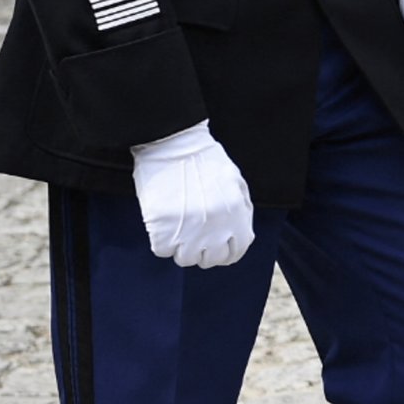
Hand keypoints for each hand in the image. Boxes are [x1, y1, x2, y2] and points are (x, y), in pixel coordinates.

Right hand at [130, 120, 254, 268]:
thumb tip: (242, 234)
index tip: (216, 249)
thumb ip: (241, 209)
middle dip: (203, 251)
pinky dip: (162, 241)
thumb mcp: (235, 181)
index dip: (226, 253)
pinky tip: (163, 224)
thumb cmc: (204, 160)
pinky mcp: (162, 229)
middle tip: (194, 236)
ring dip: (181, 247)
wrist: (173, 143)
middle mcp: (216, 227)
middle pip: (211, 259)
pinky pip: (162, 250)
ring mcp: (189, 230)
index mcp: (236, 215)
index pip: (237, 251)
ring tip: (178, 228)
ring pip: (186, 259)